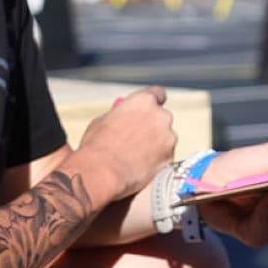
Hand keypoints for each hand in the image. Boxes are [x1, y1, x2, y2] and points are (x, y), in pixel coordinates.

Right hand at [73, 87, 178, 202]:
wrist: (102, 174)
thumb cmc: (97, 147)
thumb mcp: (103, 121)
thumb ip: (120, 114)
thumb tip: (124, 114)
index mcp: (144, 101)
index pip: (157, 94)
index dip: (153, 103)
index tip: (149, 110)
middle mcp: (161, 115)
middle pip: (161, 118)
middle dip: (153, 127)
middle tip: (138, 139)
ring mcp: (168, 136)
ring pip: (164, 139)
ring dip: (155, 145)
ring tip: (134, 158)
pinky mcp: (170, 156)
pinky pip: (165, 156)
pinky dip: (156, 160)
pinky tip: (140, 167)